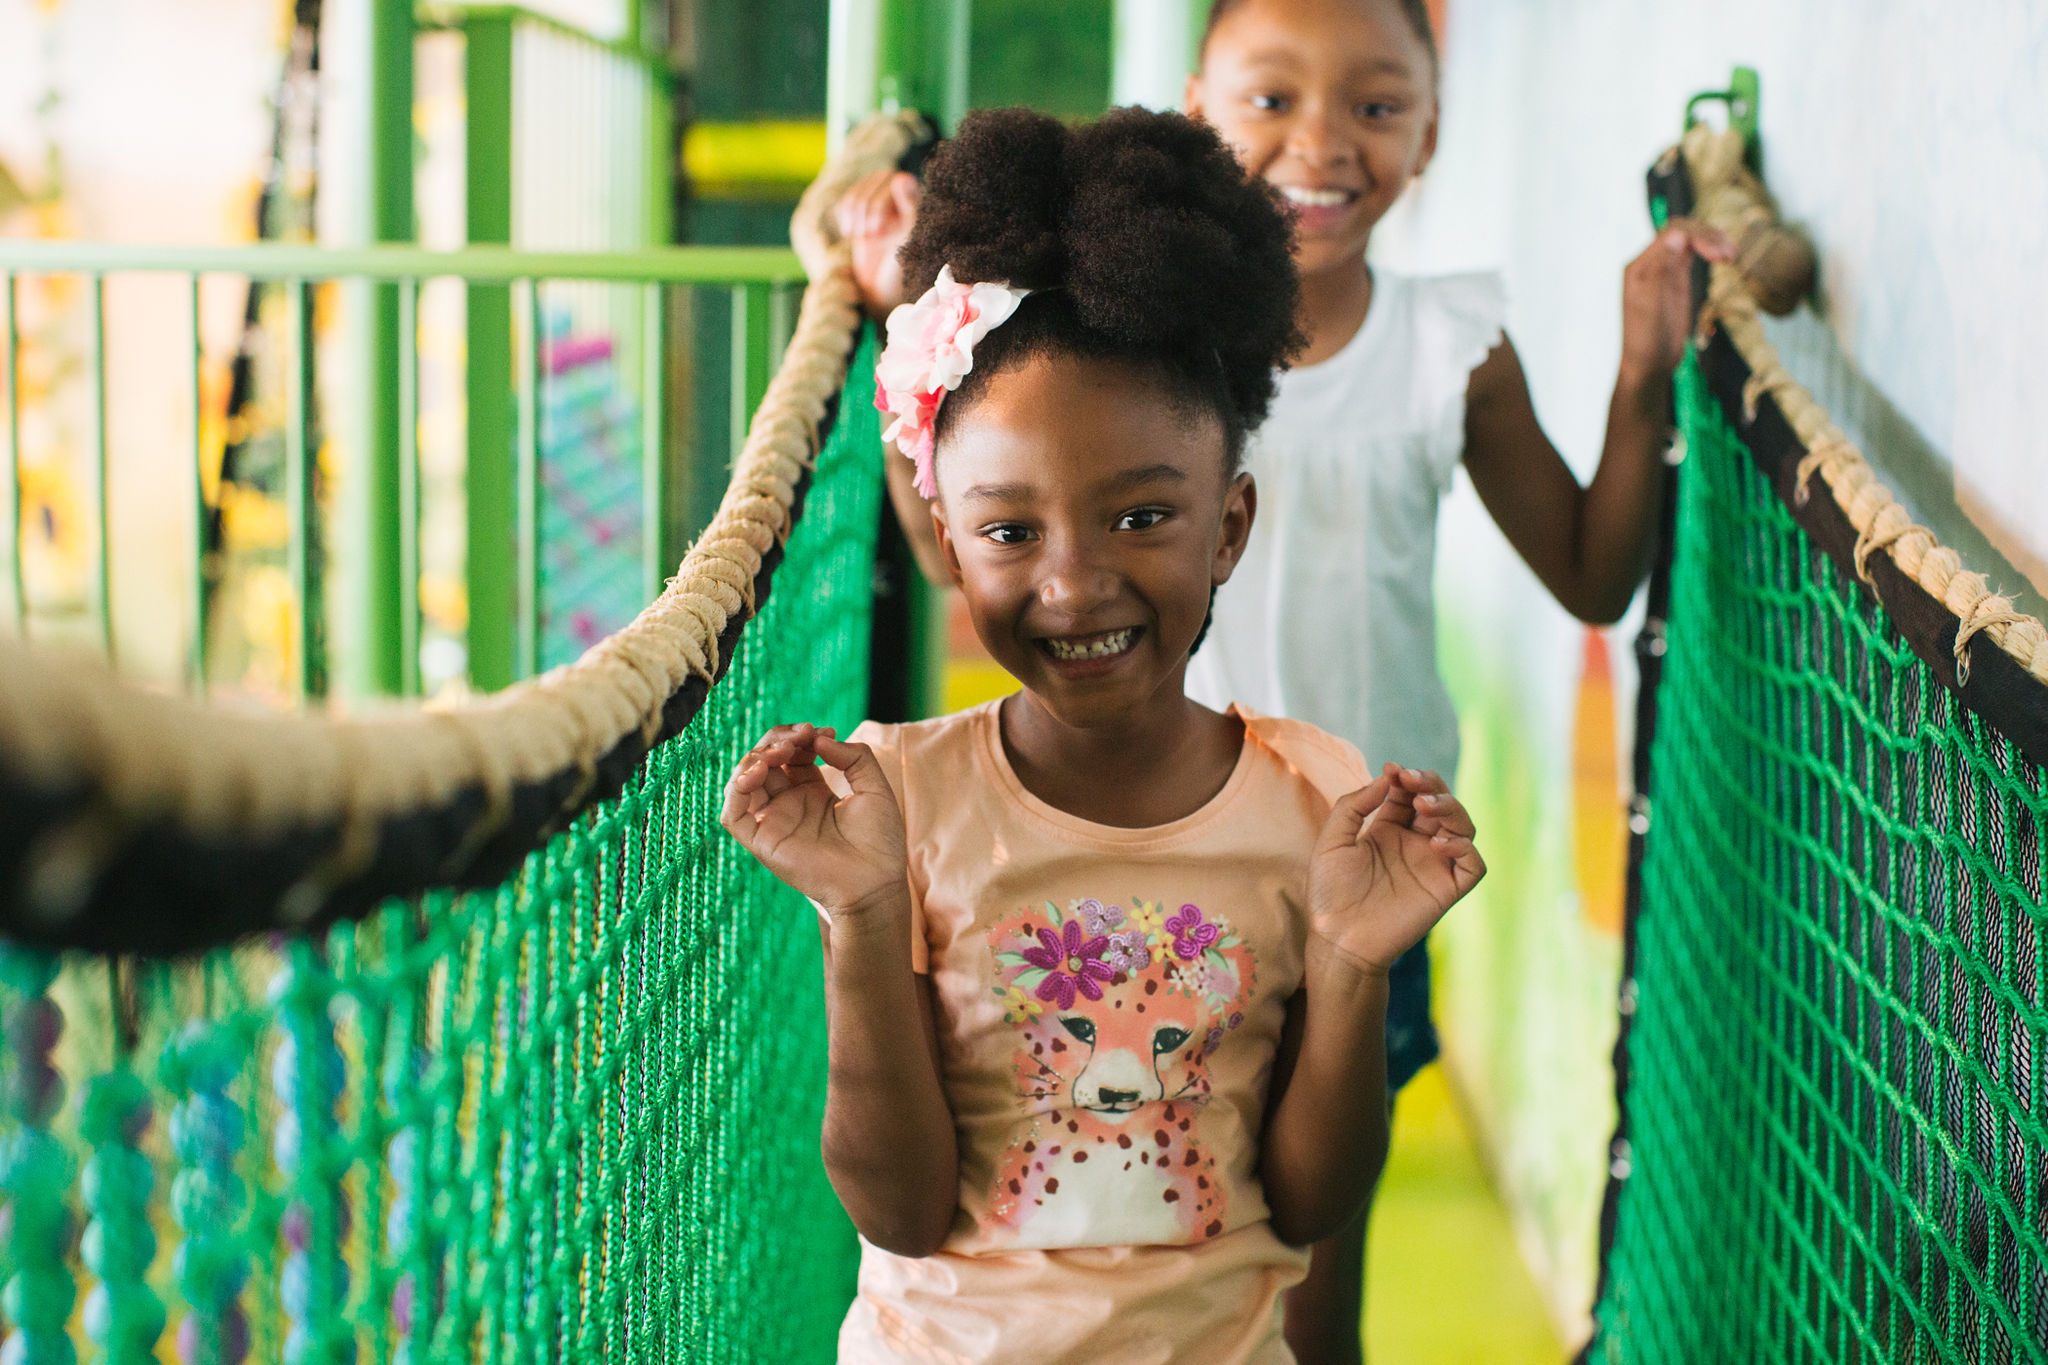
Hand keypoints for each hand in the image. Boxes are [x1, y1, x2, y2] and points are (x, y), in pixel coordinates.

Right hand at [720, 723, 909, 916]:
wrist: (876, 883)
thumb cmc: (880, 842)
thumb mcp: (874, 787)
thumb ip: (854, 756)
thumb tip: (820, 738)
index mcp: (813, 792)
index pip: (791, 752)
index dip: (801, 735)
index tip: (824, 731)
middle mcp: (790, 805)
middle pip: (765, 760)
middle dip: (778, 739)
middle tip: (802, 736)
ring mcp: (775, 822)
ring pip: (744, 782)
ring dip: (756, 757)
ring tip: (782, 750)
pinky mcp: (763, 843)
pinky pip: (732, 816)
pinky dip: (735, 789)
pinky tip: (757, 772)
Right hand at [834, 169, 920, 317]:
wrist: (882, 294)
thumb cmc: (902, 272)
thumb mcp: (908, 242)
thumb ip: (910, 209)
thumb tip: (902, 178)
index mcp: (917, 204)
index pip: (897, 179)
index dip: (883, 201)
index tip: (880, 230)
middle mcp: (900, 201)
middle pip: (876, 178)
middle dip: (867, 206)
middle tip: (870, 235)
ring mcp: (879, 206)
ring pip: (860, 188)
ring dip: (855, 212)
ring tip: (861, 236)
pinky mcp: (861, 215)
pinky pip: (846, 199)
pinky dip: (844, 216)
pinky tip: (851, 233)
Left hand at [1306, 765, 1485, 974]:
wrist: (1338, 938)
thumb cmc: (1330, 893)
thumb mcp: (1332, 840)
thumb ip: (1354, 805)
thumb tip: (1388, 776)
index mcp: (1390, 830)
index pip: (1411, 793)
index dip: (1408, 778)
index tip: (1394, 770)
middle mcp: (1416, 845)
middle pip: (1441, 803)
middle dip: (1431, 785)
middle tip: (1413, 783)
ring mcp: (1433, 866)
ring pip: (1463, 826)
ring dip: (1450, 808)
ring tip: (1425, 807)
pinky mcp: (1446, 890)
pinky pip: (1473, 865)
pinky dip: (1464, 847)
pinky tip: (1438, 843)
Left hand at [1618, 217, 1733, 386]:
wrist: (1648, 363)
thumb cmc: (1646, 340)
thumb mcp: (1652, 307)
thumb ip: (1661, 270)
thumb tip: (1677, 235)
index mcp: (1639, 266)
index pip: (1672, 233)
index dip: (1699, 236)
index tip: (1720, 256)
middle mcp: (1650, 262)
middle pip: (1683, 231)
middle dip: (1709, 236)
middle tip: (1731, 256)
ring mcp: (1664, 269)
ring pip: (1690, 239)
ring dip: (1712, 241)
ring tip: (1732, 256)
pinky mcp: (1676, 278)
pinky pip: (1693, 252)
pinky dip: (1710, 250)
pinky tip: (1726, 258)